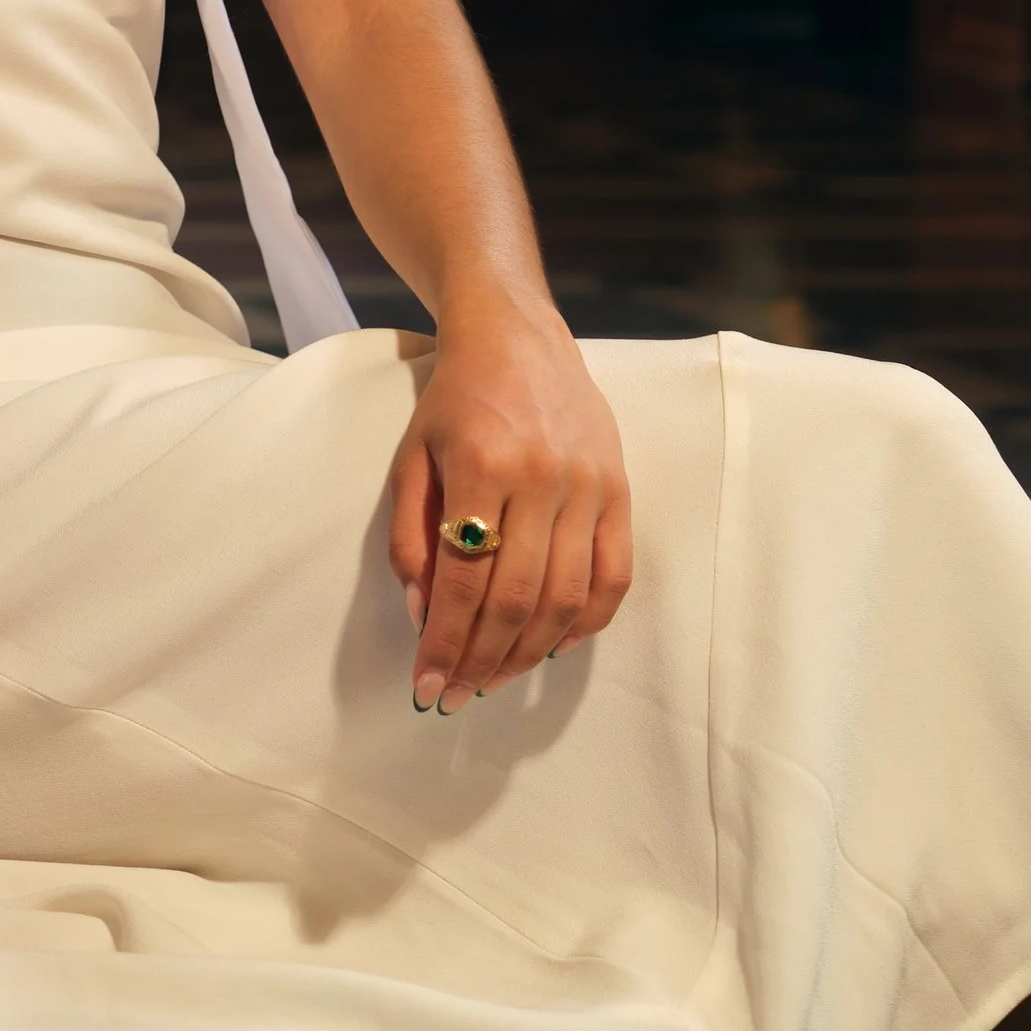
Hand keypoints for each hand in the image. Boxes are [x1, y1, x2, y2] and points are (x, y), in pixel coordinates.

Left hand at [386, 282, 632, 712]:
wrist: (516, 334)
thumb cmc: (454, 398)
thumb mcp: (412, 457)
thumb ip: (410, 534)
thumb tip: (424, 613)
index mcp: (482, 467)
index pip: (465, 580)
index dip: (445, 642)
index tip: (428, 684)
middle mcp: (541, 479)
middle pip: (516, 599)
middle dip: (482, 659)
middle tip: (458, 696)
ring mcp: (588, 485)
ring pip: (566, 597)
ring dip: (529, 652)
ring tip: (497, 678)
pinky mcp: (619, 488)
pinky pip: (614, 574)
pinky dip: (587, 622)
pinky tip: (555, 646)